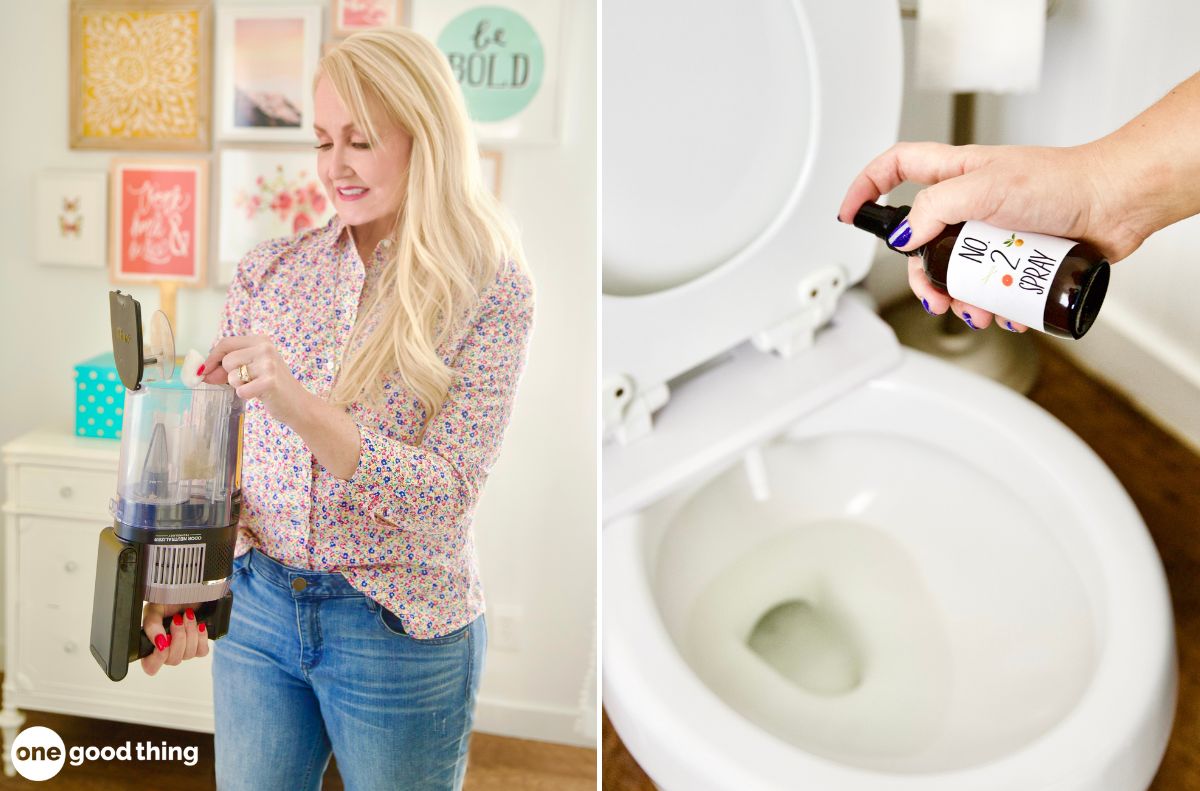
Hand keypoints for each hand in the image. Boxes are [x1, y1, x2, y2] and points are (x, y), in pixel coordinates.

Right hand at [140, 603, 207, 675]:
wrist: (187, 592)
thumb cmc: (167, 602)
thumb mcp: (153, 610)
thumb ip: (151, 626)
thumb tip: (159, 642)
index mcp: (151, 647)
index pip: (151, 667)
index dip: (158, 658)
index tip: (165, 638)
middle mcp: (167, 652)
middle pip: (174, 660)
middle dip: (178, 637)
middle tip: (177, 619)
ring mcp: (184, 650)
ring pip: (189, 654)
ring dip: (190, 632)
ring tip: (188, 616)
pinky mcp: (199, 646)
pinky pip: (202, 651)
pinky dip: (202, 637)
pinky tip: (199, 625)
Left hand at [198, 335, 311, 425]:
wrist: (299, 404)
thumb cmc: (274, 387)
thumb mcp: (251, 371)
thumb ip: (227, 369)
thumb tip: (202, 372)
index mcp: (261, 340)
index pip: (226, 343)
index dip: (212, 358)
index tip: (204, 370)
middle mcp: (265, 348)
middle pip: (227, 360)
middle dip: (229, 375)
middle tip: (246, 381)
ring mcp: (268, 364)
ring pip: (232, 376)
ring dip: (239, 386)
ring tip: (256, 386)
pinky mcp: (269, 381)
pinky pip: (240, 390)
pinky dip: (246, 395)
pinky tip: (260, 394)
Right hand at [837, 141, 1145, 330]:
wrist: (1117, 203)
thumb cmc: (1063, 182)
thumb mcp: (986, 188)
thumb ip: (935, 208)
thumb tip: (903, 236)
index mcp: (954, 173)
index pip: (894, 168)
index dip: (865, 187)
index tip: (850, 214)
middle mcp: (969, 201)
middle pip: (921, 240)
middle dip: (923, 274)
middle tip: (934, 293)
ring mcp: (992, 230)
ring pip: (955, 270)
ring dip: (960, 297)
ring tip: (977, 310)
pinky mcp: (1017, 255)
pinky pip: (990, 285)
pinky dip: (992, 304)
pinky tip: (1005, 312)